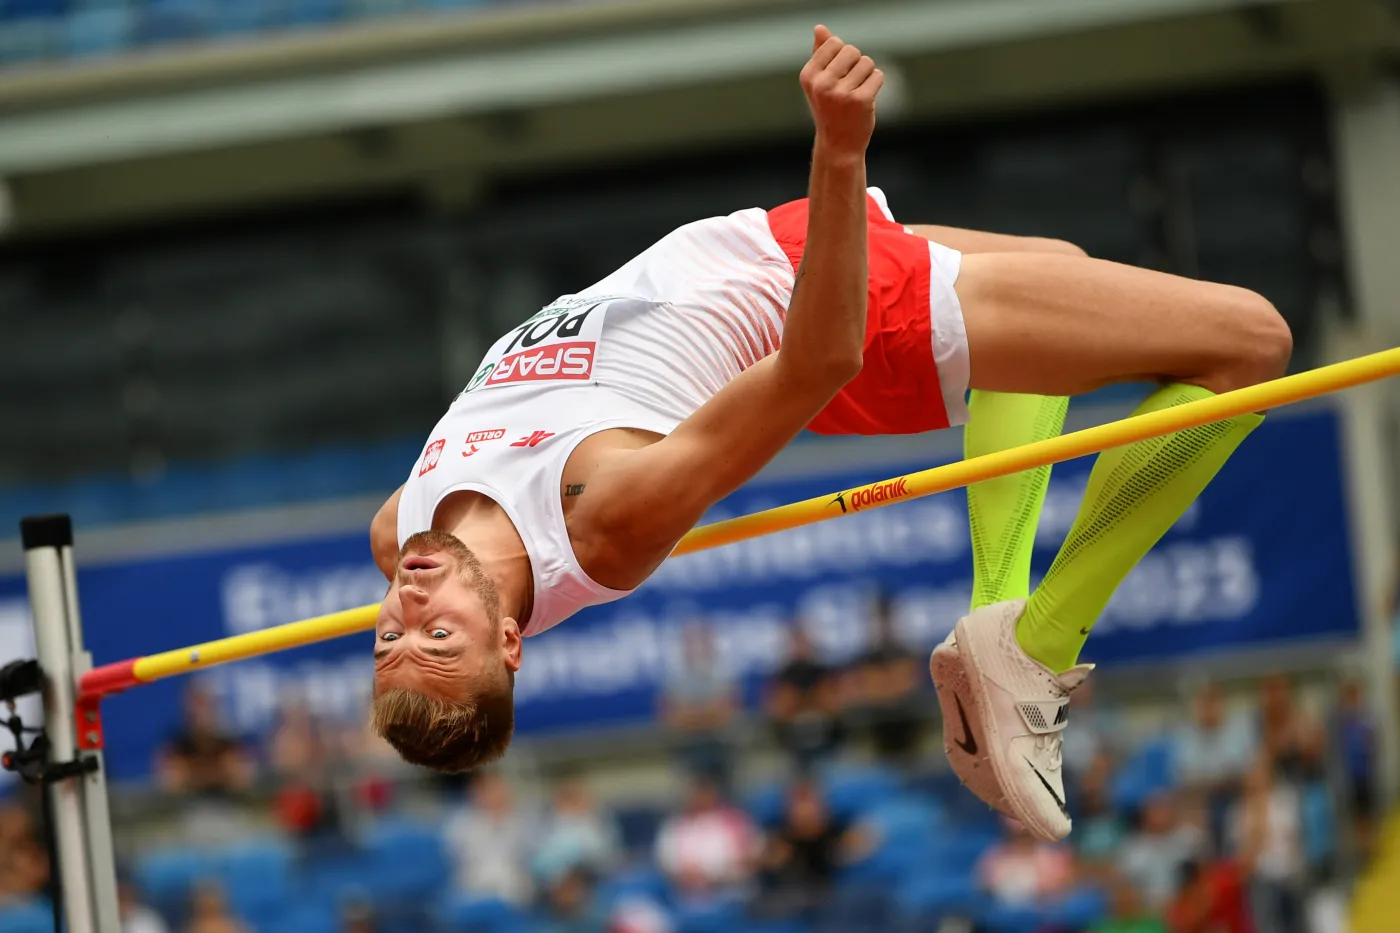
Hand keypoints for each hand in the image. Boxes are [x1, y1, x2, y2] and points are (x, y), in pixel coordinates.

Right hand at [800, 25, 883, 155]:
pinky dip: (876, 84)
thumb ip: (820, 54)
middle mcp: (822, 84)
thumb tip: (820, 28)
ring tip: (857, 93)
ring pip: (867, 62)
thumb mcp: (819, 82)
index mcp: (809, 76)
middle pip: (852, 50)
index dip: (842, 56)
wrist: (838, 145)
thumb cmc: (830, 109)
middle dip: (856, 65)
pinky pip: (877, 75)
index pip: (834, 43)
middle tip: (849, 86)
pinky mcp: (861, 100)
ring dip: (867, 75)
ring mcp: (841, 93)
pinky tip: (866, 99)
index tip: (838, 76)